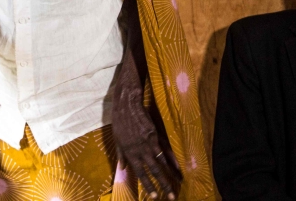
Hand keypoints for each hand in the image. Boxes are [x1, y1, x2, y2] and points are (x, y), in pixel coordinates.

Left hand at [112, 72, 179, 198]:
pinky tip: (178, 168)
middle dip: (163, 185)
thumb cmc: (120, 121)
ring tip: (178, 185)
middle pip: (154, 170)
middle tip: (171, 197)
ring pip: (162, 162)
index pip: (140, 173)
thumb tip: (123, 168)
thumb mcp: (116, 139)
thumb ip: (121, 155)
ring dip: (170, 175)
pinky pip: (166, 150)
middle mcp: (141, 150)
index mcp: (130, 152)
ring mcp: (150, 142)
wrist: (127, 104)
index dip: (148, 185)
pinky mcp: (156, 134)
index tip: (154, 196)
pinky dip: (172, 160)